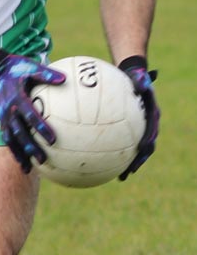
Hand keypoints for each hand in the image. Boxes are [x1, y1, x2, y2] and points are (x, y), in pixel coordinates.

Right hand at [0, 47, 65, 172]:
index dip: (41, 128)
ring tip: (28, 169)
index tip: (52, 139)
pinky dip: (14, 151)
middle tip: (43, 159)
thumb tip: (65, 79)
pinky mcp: (1, 120)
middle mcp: (8, 110)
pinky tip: (22, 163)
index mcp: (17, 98)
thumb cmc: (16, 67)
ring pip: (11, 140)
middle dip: (30, 148)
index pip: (30, 116)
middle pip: (19, 133)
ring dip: (19, 154)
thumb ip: (46, 74)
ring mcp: (3, 117)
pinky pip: (7, 138)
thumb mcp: (30, 66)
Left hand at [118, 56, 159, 179]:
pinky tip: (101, 163)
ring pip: (135, 152)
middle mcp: (148, 126)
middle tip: (129, 172)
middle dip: (138, 161)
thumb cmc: (134, 77)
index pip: (151, 131)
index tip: (141, 150)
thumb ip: (140, 80)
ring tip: (119, 177)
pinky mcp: (130, 133)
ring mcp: (139, 131)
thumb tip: (141, 79)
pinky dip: (115, 156)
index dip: (147, 142)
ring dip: (128, 165)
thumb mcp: (137, 76)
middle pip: (146, 148)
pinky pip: (122, 146)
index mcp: (152, 115)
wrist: (135, 79)